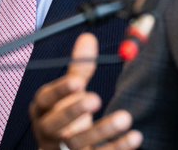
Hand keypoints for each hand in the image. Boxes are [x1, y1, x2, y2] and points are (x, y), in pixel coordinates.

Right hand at [29, 33, 142, 149]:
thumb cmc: (66, 118)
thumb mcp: (69, 95)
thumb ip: (78, 69)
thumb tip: (88, 37)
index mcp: (43, 111)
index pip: (45, 99)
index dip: (60, 91)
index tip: (78, 82)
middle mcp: (48, 133)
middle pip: (55, 124)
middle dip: (74, 112)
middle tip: (96, 99)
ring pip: (78, 143)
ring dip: (102, 131)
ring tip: (125, 117)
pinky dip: (117, 147)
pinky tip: (135, 136)